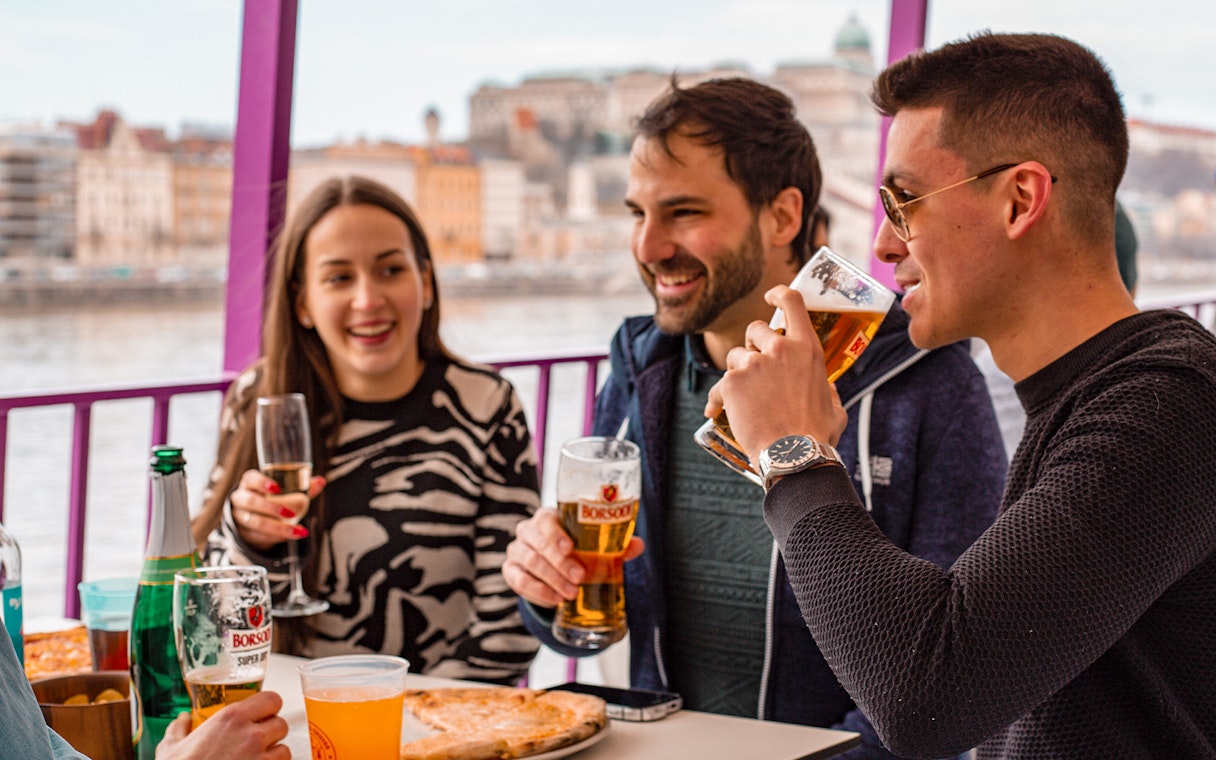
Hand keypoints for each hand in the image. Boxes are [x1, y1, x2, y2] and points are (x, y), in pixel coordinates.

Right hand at [156, 691, 288, 759]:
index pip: (271, 700)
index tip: (263, 713)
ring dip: (274, 753)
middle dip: (271, 732)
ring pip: (284, 748)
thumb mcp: (171, 747)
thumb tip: (182, 719)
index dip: (269, 707)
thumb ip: (179, 729)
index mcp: (232, 718)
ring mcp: (260, 757)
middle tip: (258, 739)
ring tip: (258, 758)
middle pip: (280, 724)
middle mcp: (251, 735)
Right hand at [229, 469, 325, 551]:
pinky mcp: (243, 533)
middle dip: (271, 507)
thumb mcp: (286, 491)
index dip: (262, 483)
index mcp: (249, 482)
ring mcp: (239, 516)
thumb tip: (321, 481)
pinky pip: (257, 537)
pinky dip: (273, 538)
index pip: (250, 478)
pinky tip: (287, 537)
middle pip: (251, 501)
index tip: (277, 489)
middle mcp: (240, 498)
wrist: (256, 517)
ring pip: (254, 522)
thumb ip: (302, 486)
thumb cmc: (272, 498)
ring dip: (276, 527)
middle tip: (291, 513)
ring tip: (295, 531)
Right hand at [503, 509, 644, 606]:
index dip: (556, 534)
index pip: (546, 520)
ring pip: (529, 562)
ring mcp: (516, 550)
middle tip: (580, 578)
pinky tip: (554, 599)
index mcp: (547, 518)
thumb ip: (614, 544)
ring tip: (570, 593)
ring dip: (551, 579)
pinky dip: (537, 591)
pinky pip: (519, 581)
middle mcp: (527, 531)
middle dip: (559, 563)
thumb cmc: (576, 548)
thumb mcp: (593, 545)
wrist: (552, 565)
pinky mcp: (510, 571)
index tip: (571, 548)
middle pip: (537, 543)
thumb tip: (638, 545)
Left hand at [705, 285, 847, 464]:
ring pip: (736, 356)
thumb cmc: (817, 436)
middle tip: (757, 369)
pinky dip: (717, 399)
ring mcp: (754, 363)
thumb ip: (827, 390)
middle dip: (754, 345)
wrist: (792, 456)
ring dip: (738, 373)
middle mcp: (780, 349)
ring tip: (744, 400)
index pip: (792, 302)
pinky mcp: (733, 382)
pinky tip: (716, 413)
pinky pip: (719, 384)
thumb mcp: (835, 406)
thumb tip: (825, 387)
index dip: (779, 294)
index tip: (770, 296)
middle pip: (756, 330)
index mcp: (807, 349)